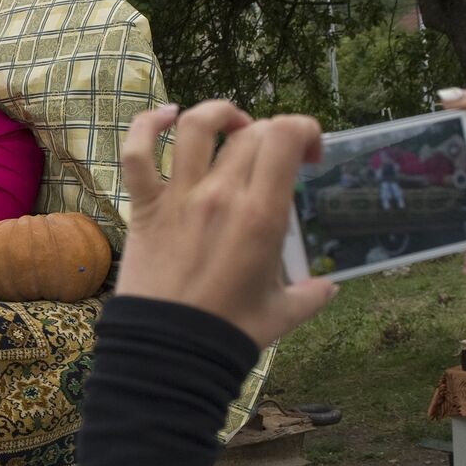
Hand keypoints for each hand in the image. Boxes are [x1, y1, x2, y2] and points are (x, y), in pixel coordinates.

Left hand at [116, 100, 336, 347]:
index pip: (286, 135)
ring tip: (231, 126)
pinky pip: (138, 153)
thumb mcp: (283, 314)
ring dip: (219, 114)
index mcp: (263, 215)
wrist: (170, 352)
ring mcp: (180, 197)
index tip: (309, 154)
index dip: (304, 129)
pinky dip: (147, 125)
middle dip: (272, 134)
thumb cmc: (229, 333)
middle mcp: (222, 194)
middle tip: (275, 159)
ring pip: (197, 126)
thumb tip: (328, 288)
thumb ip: (311, 295)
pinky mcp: (146, 208)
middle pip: (252, 132)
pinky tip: (165, 117)